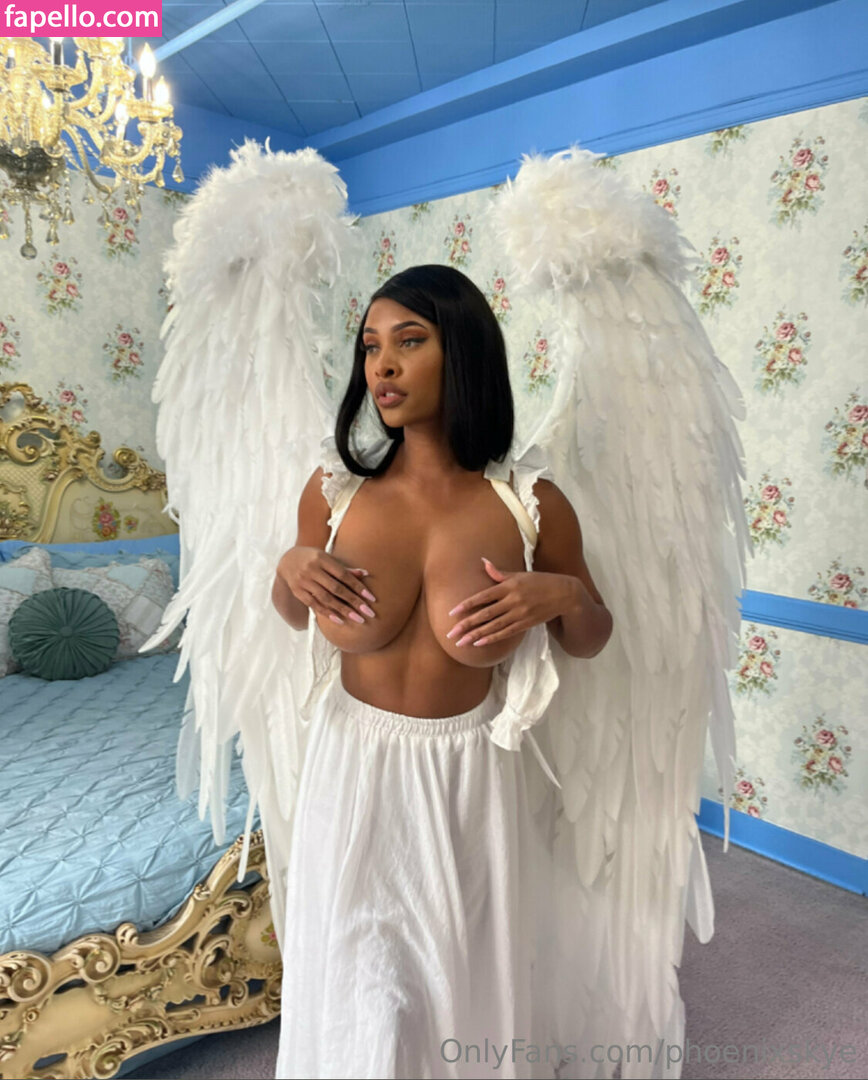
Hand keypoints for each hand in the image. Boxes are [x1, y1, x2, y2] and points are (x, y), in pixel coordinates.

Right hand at [276, 546, 376, 624]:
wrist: (287, 560)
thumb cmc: (314, 558)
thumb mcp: (328, 558)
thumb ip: (344, 568)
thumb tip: (365, 573)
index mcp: (322, 559)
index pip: (343, 575)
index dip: (358, 587)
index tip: (371, 598)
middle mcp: (312, 570)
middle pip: (336, 588)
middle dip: (354, 601)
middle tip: (369, 613)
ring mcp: (303, 581)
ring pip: (326, 598)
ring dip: (343, 610)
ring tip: (357, 619)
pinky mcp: (298, 591)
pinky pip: (314, 604)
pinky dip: (327, 613)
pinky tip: (340, 620)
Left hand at [445, 557, 577, 646]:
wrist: (564, 594)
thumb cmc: (539, 582)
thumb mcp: (519, 574)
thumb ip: (499, 572)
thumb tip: (483, 562)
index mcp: (509, 586)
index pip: (483, 596)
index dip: (467, 605)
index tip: (452, 613)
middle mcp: (512, 600)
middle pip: (485, 614)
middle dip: (466, 625)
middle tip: (450, 634)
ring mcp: (519, 613)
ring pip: (493, 626)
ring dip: (475, 635)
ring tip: (461, 643)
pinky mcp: (525, 624)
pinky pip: (506, 633)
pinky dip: (492, 638)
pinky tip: (479, 643)